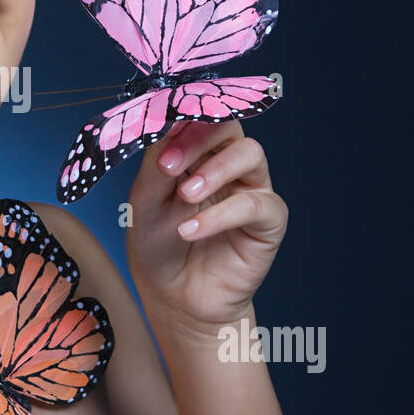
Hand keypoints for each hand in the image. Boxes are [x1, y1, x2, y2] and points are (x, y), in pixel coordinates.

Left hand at [125, 119, 287, 332]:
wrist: (174, 299)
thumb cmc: (157, 246)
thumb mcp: (144, 201)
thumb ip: (156, 161)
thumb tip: (165, 122)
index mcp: (196, 153)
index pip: (199, 115)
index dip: (181, 116)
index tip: (156, 130)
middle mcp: (227, 165)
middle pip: (229, 124)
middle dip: (198, 137)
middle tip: (168, 165)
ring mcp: (250, 189)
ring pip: (251, 153)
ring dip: (214, 170)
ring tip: (184, 196)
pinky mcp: (268, 221)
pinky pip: (255, 203)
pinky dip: (220, 215)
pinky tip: (190, 230)